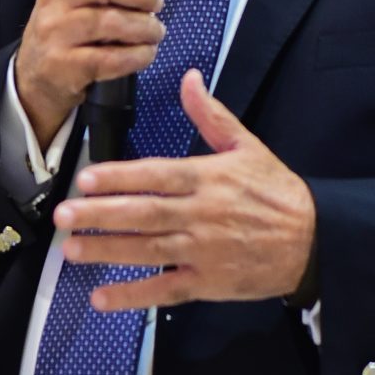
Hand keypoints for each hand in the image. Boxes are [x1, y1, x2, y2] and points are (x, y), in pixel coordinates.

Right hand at [16, 0, 171, 153]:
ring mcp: (55, 31)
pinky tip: (145, 52)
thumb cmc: (71, 25)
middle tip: (156, 3)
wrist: (37, 72)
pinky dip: (138, 55)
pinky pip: (110, 58)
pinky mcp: (63, 65)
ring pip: (110, 21)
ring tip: (155, 32)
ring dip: (145, 27)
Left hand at [53, 72, 316, 308]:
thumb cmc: (276, 191)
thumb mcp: (247, 145)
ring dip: (108, 251)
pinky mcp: (208, 283)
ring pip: (148, 250)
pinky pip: (165, 290)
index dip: (118, 177)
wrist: (312, 240)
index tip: (84, 178)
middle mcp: (201, 215)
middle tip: (62, 215)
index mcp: (208, 177)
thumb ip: (212, 114)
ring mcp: (203, 252)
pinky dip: (133, 295)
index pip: (156, 175)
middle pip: (144, 213)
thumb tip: (188, 77)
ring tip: (72, 249)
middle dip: (101, 214)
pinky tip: (102, 297)